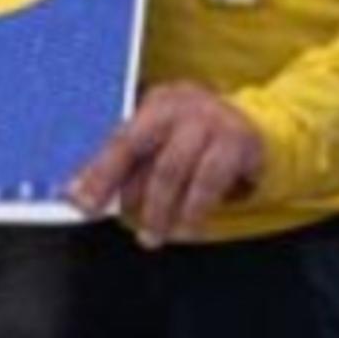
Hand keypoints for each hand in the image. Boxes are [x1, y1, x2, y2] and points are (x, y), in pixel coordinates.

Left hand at [69, 81, 266, 245]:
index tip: (78, 201)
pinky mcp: (238, 142)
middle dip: (121, 189)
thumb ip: (127, 165)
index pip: (117, 139)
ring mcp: (209, 120)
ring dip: (158, 209)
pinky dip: (193, 210)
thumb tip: (81, 195)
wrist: (260, 129)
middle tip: (120, 222)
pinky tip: (187, 229)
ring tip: (152, 235)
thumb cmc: (198, 140)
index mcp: (154, 103)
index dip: (95, 173)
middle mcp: (178, 105)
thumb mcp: (163, 143)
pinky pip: (208, 182)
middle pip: (136, 146)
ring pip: (171, 169)